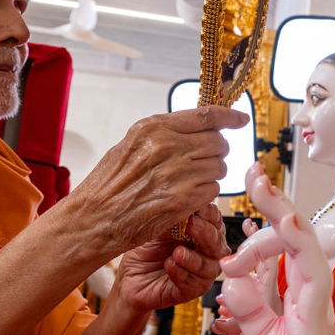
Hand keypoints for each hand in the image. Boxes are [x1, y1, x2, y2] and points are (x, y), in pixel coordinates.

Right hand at [61, 107, 248, 258]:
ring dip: (211, 175)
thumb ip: (163, 135)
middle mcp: (168, 147)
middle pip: (218, 142)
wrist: (93, 219)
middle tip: (204, 162)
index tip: (240, 119)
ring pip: (219, 167)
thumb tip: (193, 130)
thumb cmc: (106, 186)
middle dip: (216, 152)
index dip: (229, 117)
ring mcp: (177, 174)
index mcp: (154, 128)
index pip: (206, 115)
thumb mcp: (129, 146)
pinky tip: (186, 198)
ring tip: (189, 183)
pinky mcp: (183, 200)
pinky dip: (205, 195)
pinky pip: (213, 191)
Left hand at [113, 204, 228, 312]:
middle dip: (207, 233)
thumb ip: (172, 219)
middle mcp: (205, 253)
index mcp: (201, 234)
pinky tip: (170, 266)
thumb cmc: (146, 251)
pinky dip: (182, 274)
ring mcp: (200, 274)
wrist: (129, 278)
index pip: (215, 222)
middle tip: (193, 224)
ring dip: (194, 259)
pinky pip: (193, 284)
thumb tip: (183, 203)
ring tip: (177, 252)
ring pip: (210, 267)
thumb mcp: (156, 229)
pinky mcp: (190, 292)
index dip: (210, 215)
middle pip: (218, 244)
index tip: (200, 208)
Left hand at [218, 164, 334, 334]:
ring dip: (282, 209)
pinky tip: (284, 221)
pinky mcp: (317, 313)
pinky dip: (297, 242)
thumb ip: (249, 310)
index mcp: (295, 296)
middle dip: (274, 201)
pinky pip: (311, 268)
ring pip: (304, 241)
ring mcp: (315, 299)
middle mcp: (308, 291)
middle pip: (294, 234)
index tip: (231, 237)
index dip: (257, 234)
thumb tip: (231, 280)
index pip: (279, 250)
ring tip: (259, 183)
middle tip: (251, 171)